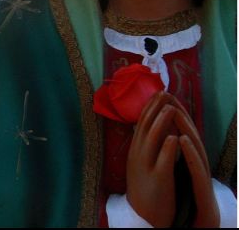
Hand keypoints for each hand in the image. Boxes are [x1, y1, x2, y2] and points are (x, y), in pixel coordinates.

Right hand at [126, 92, 179, 226]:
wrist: (141, 216)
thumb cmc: (145, 188)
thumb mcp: (140, 163)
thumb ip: (144, 145)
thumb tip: (150, 126)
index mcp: (134, 150)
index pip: (141, 123)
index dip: (149, 107)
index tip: (157, 92)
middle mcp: (137, 155)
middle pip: (145, 126)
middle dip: (155, 108)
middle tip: (164, 92)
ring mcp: (145, 166)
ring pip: (152, 140)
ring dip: (161, 123)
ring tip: (170, 108)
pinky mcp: (157, 179)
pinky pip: (163, 161)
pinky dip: (168, 148)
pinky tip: (175, 137)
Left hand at [169, 98, 219, 227]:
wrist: (199, 222)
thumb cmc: (189, 196)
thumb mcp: (178, 171)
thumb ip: (173, 153)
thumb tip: (163, 136)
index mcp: (188, 158)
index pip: (180, 132)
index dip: (172, 114)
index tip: (161, 95)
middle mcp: (196, 162)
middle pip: (188, 134)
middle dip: (179, 113)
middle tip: (168, 94)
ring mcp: (201, 173)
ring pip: (194, 146)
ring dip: (184, 127)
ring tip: (174, 110)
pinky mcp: (202, 186)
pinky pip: (195, 167)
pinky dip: (189, 152)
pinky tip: (182, 139)